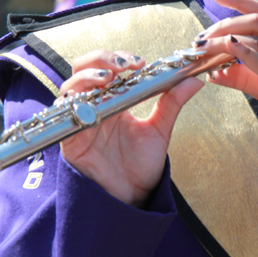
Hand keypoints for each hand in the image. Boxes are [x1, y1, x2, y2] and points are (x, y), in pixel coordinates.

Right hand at [58, 50, 202, 206]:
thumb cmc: (142, 166)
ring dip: (86, 77)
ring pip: (70, 87)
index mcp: (114, 99)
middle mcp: (94, 105)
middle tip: (123, 65)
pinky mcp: (70, 139)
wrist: (132, 198)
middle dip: (100, 59)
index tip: (141, 63)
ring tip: (107, 78)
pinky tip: (89, 101)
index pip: (107, 66)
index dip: (119, 58)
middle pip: (84, 69)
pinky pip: (63, 116)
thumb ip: (172, 103)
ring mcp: (80, 120)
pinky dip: (73, 104)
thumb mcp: (159, 130)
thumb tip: (194, 80)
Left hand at [197, 0, 257, 151]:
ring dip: (225, 40)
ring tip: (204, 48)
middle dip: (224, 24)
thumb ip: (241, 76)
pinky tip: (230, 47)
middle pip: (256, 21)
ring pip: (257, 39)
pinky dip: (246, 53)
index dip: (239, 0)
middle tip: (202, 37)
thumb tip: (214, 72)